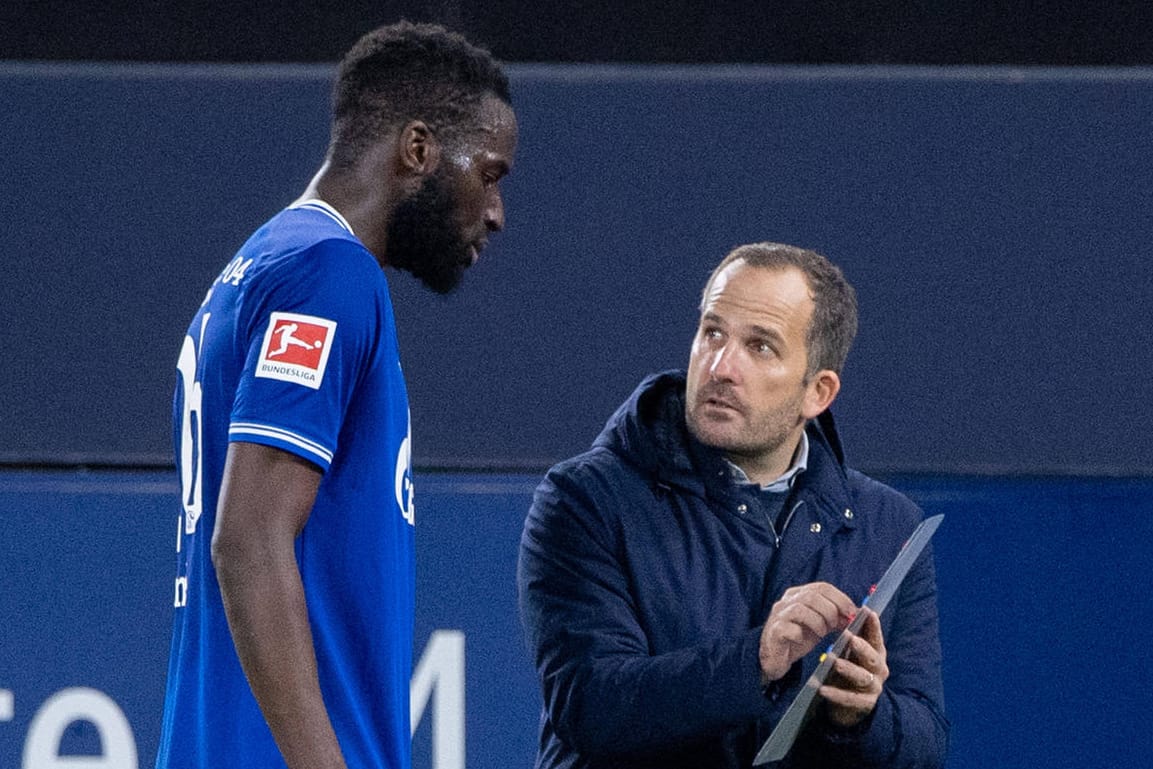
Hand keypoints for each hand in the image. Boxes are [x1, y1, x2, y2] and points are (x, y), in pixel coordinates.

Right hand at [759, 582, 855, 682]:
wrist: (775, 658)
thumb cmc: (798, 638)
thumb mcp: (819, 625)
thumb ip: (834, 617)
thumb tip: (855, 613)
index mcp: (798, 595)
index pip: (822, 587)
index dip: (840, 598)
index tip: (852, 612)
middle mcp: (786, 601)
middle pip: (812, 596)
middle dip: (830, 611)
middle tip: (836, 625)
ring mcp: (778, 615)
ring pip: (800, 609)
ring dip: (817, 622)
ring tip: (821, 634)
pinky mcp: (774, 631)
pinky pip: (788, 628)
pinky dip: (800, 634)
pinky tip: (803, 640)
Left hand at [819, 608, 888, 726]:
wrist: (850, 705)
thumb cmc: (851, 671)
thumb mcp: (852, 653)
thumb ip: (853, 637)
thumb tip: (847, 611)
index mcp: (877, 654)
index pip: (876, 638)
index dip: (873, 625)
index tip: (867, 611)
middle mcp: (879, 670)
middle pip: (872, 658)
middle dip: (862, 647)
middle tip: (850, 637)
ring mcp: (873, 688)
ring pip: (863, 677)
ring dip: (849, 669)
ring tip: (835, 662)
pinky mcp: (864, 704)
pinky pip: (850, 699)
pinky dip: (836, 694)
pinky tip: (822, 689)